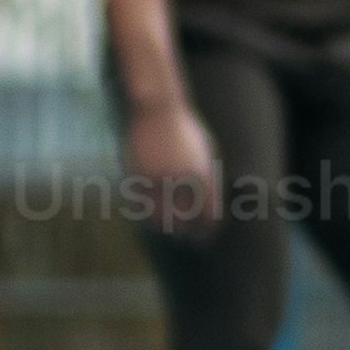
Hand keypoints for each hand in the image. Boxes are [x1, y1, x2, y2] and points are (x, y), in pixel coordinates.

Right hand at [123, 84, 223, 229]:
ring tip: (169, 232)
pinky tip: (151, 220)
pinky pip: (143, 206)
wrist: (158, 109)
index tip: (206, 236)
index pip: (209, 213)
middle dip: (189, 233)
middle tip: (188, 239)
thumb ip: (208, 176)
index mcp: (202, 174)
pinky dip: (148, 217)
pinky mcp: (139, 177)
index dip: (208, 228)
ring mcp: (159, 179)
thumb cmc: (184, 129)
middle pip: (187, 220)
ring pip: (163, 218)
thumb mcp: (205, 151)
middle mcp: (182, 180)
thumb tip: (210, 202)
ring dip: (167, 228)